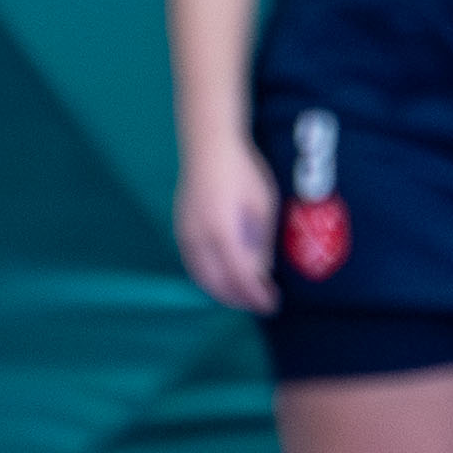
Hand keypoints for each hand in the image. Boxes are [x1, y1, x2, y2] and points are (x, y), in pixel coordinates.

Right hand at [173, 131, 280, 314]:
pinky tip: (224, 279)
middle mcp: (199, 238)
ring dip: (223, 292)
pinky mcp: (179, 231)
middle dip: (240, 299)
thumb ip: (261, 244)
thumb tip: (263, 274)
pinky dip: (208, 279)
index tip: (272, 304)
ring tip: (244, 295)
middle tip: (260, 304)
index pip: (241, 277)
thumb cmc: (243, 173)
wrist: (209, 148)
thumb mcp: (263, 208)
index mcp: (223, 232)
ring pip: (201, 278)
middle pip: (218, 284)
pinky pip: (193, 265)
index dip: (256, 295)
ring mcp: (185, 235)